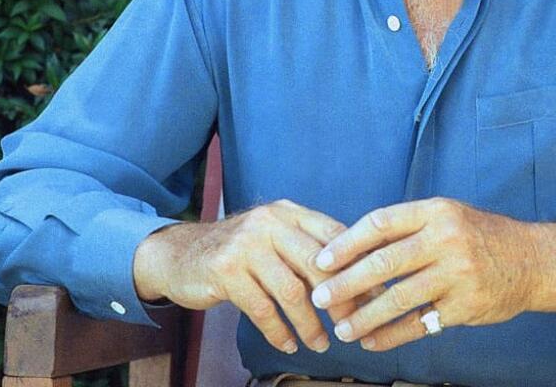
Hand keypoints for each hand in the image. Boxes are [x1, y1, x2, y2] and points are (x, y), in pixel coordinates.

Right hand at [132, 199, 368, 354]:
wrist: (180, 254)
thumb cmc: (240, 252)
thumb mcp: (275, 237)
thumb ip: (308, 248)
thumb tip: (360, 276)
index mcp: (288, 212)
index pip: (334, 235)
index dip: (358, 266)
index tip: (376, 294)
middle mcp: (269, 222)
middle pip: (316, 263)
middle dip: (339, 299)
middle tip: (353, 325)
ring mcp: (246, 245)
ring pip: (290, 291)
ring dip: (309, 324)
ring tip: (321, 344)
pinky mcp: (225, 270)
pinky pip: (261, 308)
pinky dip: (278, 331)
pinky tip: (288, 344)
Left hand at [308, 197, 555, 351]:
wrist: (533, 260)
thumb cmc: (480, 236)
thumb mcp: (448, 216)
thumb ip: (408, 227)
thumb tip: (353, 246)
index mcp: (435, 212)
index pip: (380, 224)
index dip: (346, 243)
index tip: (321, 261)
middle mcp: (446, 239)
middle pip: (384, 263)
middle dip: (346, 283)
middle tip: (320, 298)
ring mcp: (457, 274)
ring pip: (399, 299)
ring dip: (365, 317)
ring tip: (342, 330)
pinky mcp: (466, 306)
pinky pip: (420, 324)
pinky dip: (392, 336)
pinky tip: (373, 342)